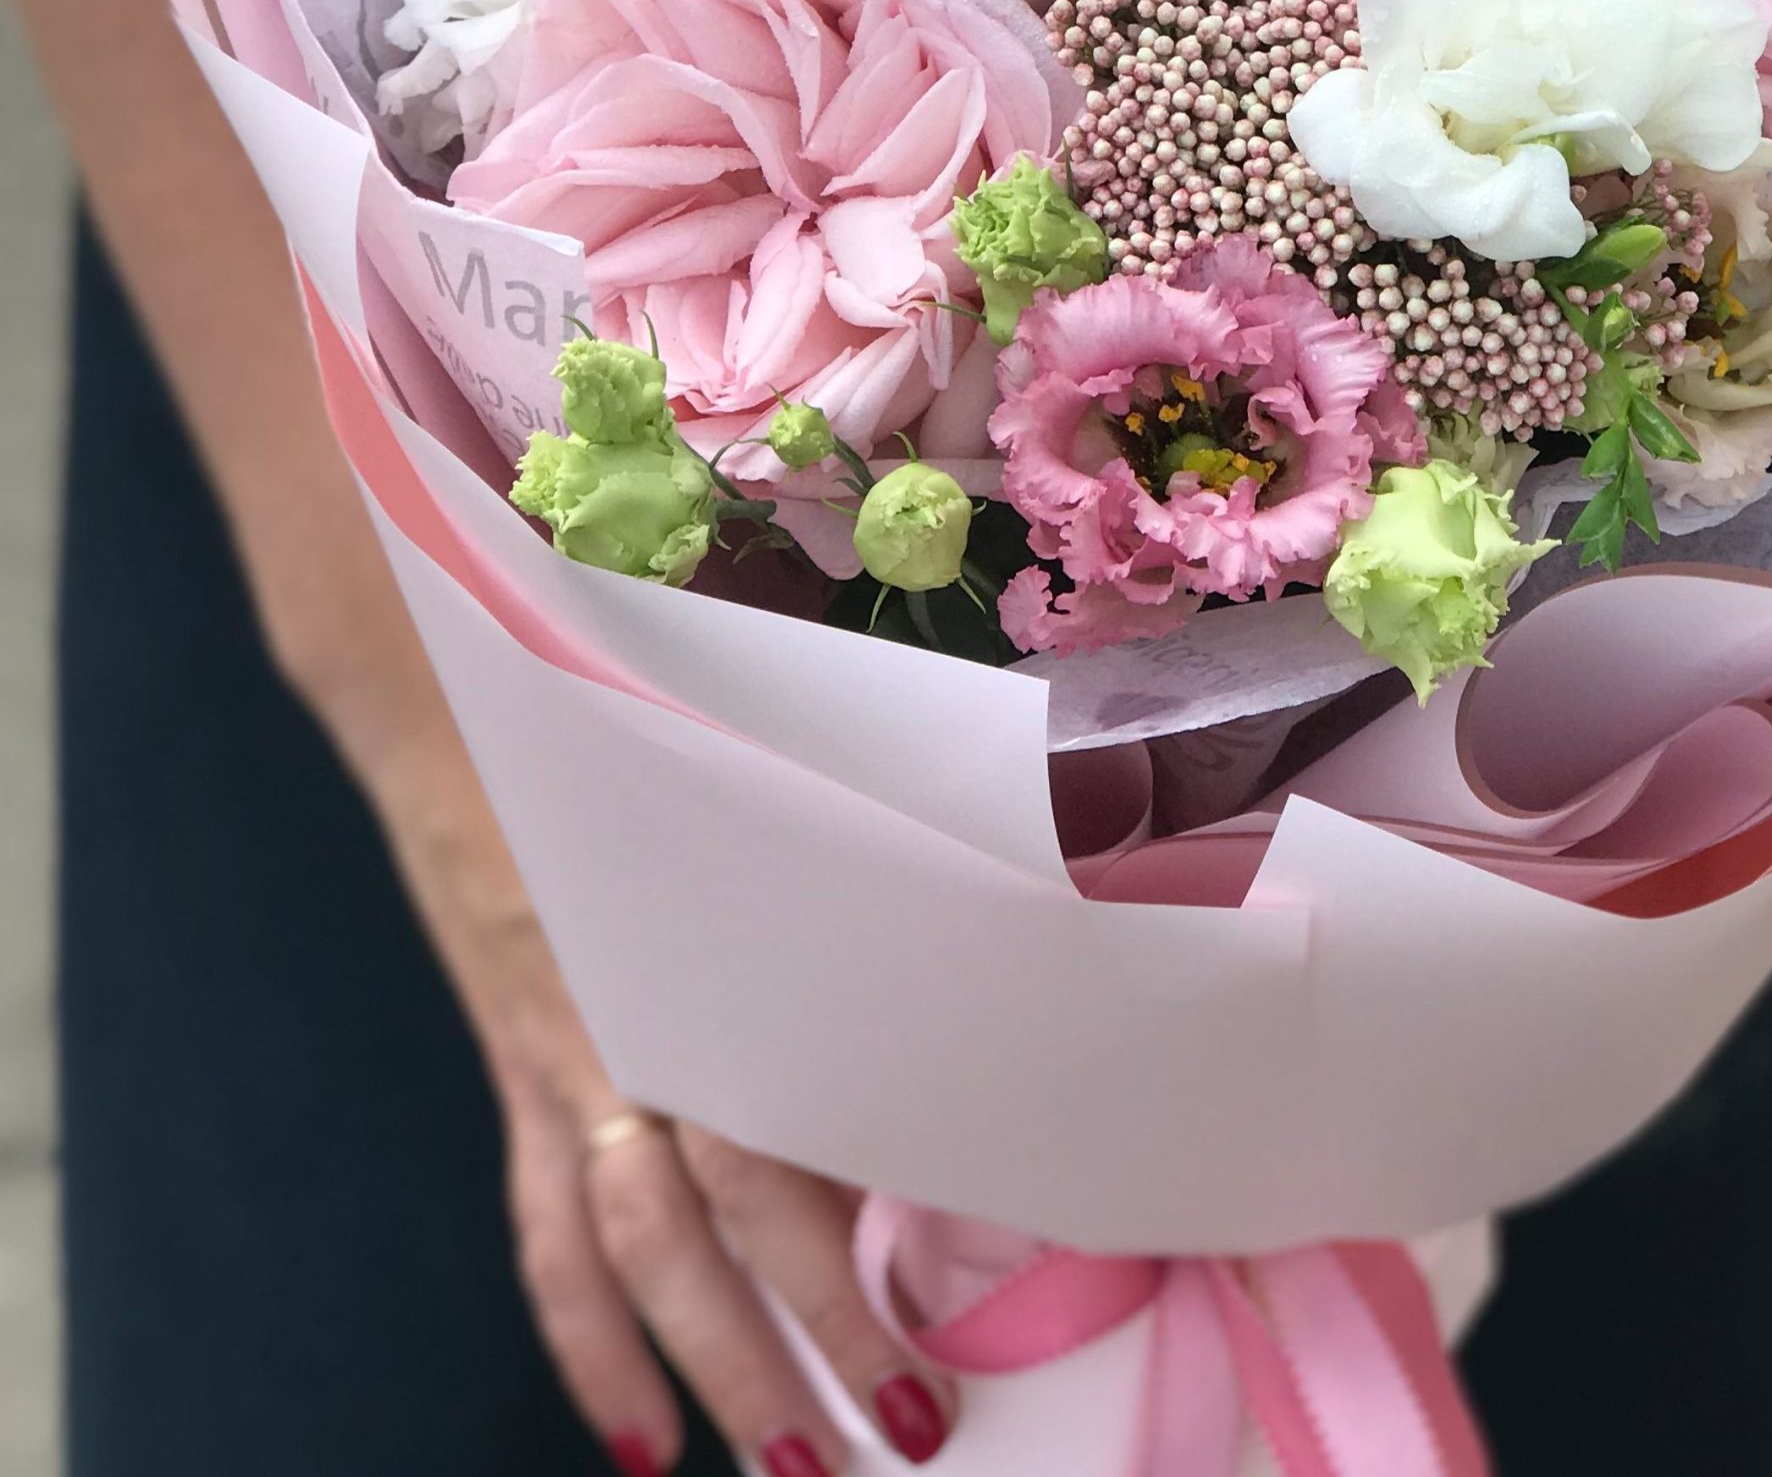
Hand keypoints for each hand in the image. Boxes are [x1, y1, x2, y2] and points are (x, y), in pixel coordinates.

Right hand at [277, 538, 956, 1474]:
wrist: (468, 689)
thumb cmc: (650, 729)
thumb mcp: (761, 789)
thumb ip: (847, 874)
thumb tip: (986, 946)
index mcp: (726, 944)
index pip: (812, 1109)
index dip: (872, 1213)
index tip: (961, 1288)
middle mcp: (648, 1012)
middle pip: (733, 1207)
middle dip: (812, 1330)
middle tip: (904, 1431)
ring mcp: (571, 1053)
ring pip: (636, 1248)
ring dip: (710, 1367)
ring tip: (785, 1467)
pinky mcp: (525, 1069)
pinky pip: (549, 1228)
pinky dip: (585, 1337)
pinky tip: (631, 1430)